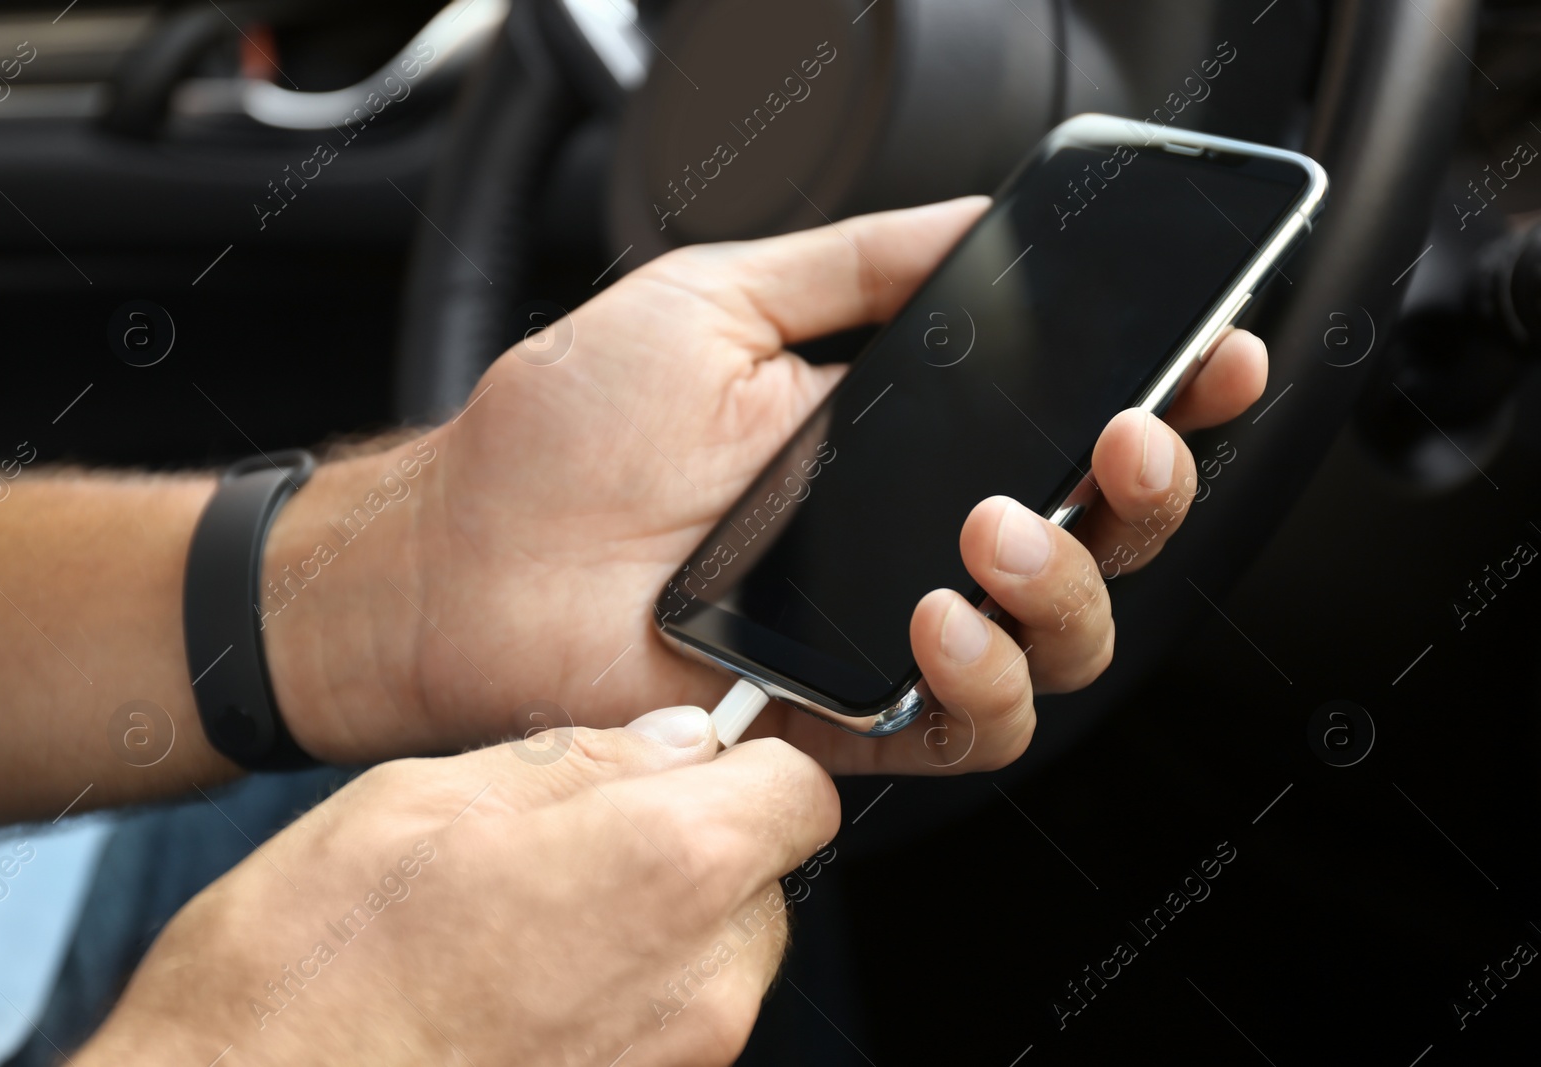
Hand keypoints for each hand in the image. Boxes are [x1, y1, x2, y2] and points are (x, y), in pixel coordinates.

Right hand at [74, 709, 838, 1066]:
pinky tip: (518, 989)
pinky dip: (619, 998)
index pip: (797, 792)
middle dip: (692, 845)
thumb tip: (675, 742)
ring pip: (716, 958)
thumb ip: (579, 762)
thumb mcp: (426, 798)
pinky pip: (667, 1028)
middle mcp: (702, 982)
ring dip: (652, 925)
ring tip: (528, 923)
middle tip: (576, 842)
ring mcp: (678, 1065)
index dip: (745, 766)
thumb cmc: (307, 976)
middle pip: (759, 879)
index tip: (687, 764)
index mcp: (666, 867)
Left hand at [264, 197, 1265, 773]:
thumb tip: (985, 221)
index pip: (1064, 424)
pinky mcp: (840, 722)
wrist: (460, 556)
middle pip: (1097, 542)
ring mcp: (881, 637)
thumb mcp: (721, 298)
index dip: (1162, 395)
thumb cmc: (565, 434)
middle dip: (1151, 491)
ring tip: (998, 529)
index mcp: (899, 438)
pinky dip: (981, 680)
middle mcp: (909, 539)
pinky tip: (936, 618)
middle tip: (1127, 439)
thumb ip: (860, 265)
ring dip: (1067, 589)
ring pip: (1058, 647)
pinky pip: (966, 729)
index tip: (1213, 353)